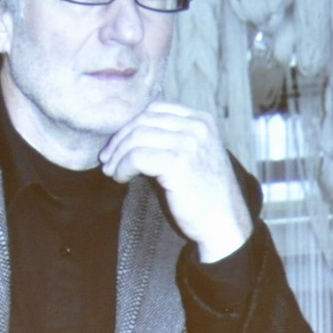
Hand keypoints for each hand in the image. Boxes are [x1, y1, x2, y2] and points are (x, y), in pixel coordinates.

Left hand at [98, 102, 251, 262]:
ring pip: (136, 138)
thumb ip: (175, 137)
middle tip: (107, 159)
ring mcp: (189, 144)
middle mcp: (197, 127)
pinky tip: (120, 178)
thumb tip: (132, 132)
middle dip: (119, 140)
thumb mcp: (196, 154)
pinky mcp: (179, 164)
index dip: (131, 125)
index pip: (156, 109)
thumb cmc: (206, 194)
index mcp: (202, 121)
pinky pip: (137, 157)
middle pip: (143, 122)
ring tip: (112, 171)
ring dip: (118, 156)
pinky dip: (123, 167)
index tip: (118, 144)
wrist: (224, 223)